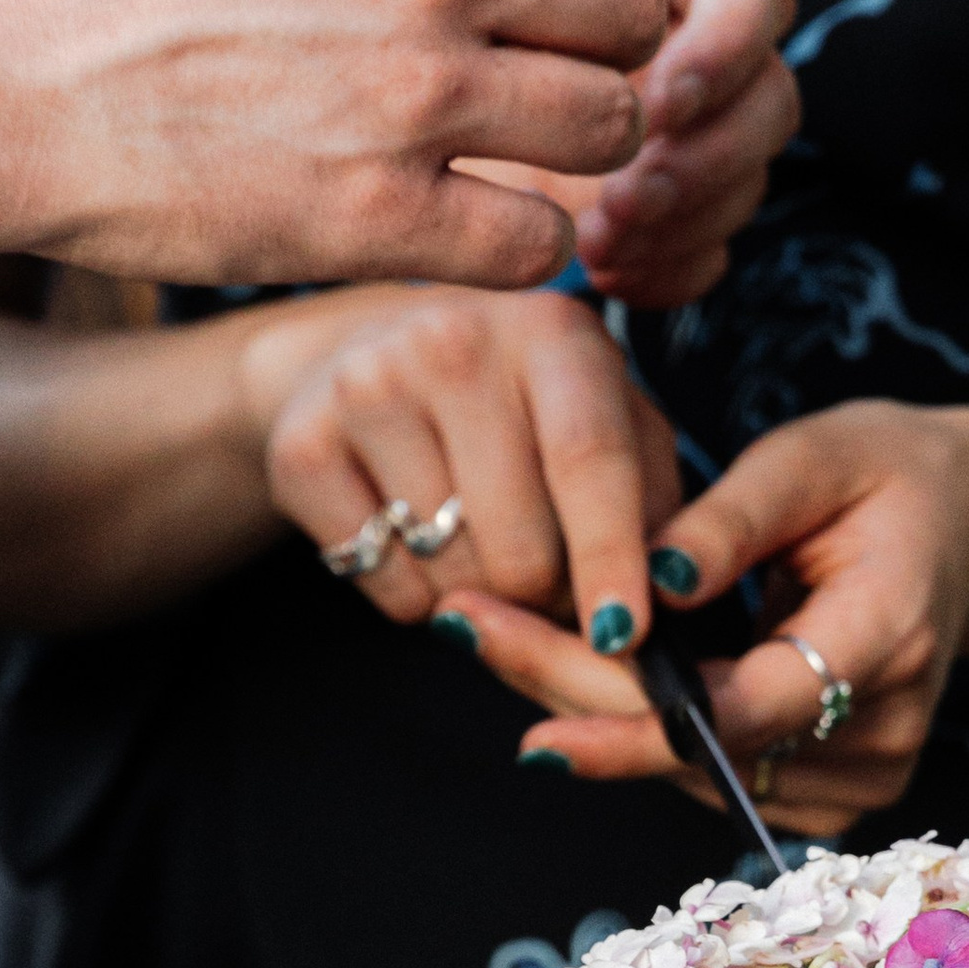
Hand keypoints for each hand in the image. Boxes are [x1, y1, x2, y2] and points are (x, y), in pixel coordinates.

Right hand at [0, 0, 666, 290]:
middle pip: (632, 5)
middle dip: (608, 42)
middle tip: (552, 76)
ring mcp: (410, 97)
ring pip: (609, 126)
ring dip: (578, 149)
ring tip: (520, 158)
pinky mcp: (374, 220)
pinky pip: (538, 244)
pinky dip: (527, 246)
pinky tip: (472, 229)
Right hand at [265, 286, 680, 628]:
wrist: (369, 354)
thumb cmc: (525, 406)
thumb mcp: (611, 420)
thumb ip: (655, 502)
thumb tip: (667, 598)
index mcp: (554, 331)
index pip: (592, 460)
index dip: (611, 558)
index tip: (623, 636)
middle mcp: (455, 341)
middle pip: (521, 551)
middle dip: (547, 594)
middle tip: (544, 568)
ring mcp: (368, 387)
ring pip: (455, 583)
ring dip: (482, 597)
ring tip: (475, 535)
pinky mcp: (301, 445)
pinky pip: (389, 590)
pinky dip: (418, 600)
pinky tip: (416, 537)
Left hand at [442, 400, 968, 838]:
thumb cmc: (889, 477)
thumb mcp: (816, 457)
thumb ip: (731, 520)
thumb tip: (645, 583)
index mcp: (891, 636)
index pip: (755, 711)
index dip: (644, 727)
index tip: (540, 728)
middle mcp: (885, 728)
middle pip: (706, 750)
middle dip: (579, 701)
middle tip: (472, 629)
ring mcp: (865, 776)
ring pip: (698, 772)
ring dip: (596, 714)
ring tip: (500, 634)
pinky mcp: (836, 793)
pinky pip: (717, 775)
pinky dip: (644, 731)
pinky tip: (576, 670)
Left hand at [459, 0, 798, 311]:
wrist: (338, 97)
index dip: (725, 41)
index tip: (655, 94)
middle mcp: (679, 33)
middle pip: (768, 92)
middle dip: (711, 153)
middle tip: (626, 196)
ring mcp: (670, 127)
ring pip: (745, 175)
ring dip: (690, 215)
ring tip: (600, 242)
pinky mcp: (649, 204)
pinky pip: (705, 246)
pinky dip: (672, 267)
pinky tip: (607, 279)